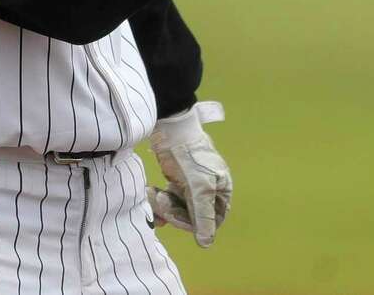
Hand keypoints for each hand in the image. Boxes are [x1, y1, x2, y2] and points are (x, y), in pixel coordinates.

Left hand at [147, 101, 231, 247]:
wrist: (171, 130)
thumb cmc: (191, 156)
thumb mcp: (200, 187)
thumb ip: (203, 216)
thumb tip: (206, 243)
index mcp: (221, 190)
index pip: (212, 220)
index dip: (195, 224)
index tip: (177, 218)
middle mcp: (209, 190)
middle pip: (193, 216)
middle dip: (175, 212)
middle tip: (161, 203)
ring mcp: (192, 187)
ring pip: (180, 209)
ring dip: (165, 207)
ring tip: (154, 195)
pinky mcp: (177, 182)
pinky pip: (170, 201)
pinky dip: (160, 201)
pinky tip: (152, 192)